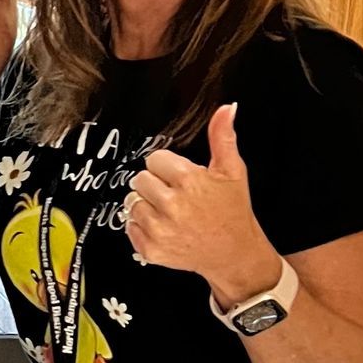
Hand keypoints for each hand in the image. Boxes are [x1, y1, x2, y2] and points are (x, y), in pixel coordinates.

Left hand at [125, 104, 278, 304]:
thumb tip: (226, 109)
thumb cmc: (232, 212)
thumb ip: (222, 137)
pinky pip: (129, 226)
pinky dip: (142, 227)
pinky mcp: (151, 248)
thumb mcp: (232, 171)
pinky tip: (164, 228)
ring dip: (147, 206)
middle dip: (156, 185)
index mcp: (189, 181)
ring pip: (132, 202)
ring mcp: (160, 229)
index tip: (180, 178)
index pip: (154, 160)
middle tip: (177, 196)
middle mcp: (172, 205)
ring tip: (170, 213)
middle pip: (140, 179)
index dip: (167, 168)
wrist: (234, 254)